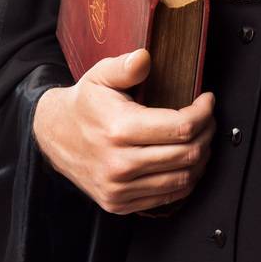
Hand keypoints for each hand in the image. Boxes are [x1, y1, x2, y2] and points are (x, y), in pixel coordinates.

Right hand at [32, 48, 215, 215]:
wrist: (53, 136)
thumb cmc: (84, 104)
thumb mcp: (100, 76)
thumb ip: (124, 67)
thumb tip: (144, 58)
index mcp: (119, 130)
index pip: (181, 127)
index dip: (203, 113)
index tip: (206, 101)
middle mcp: (119, 164)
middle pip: (188, 154)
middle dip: (207, 133)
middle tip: (207, 119)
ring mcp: (119, 188)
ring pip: (183, 179)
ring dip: (201, 158)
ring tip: (201, 138)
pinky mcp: (118, 203)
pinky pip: (168, 197)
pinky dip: (186, 179)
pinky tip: (186, 161)